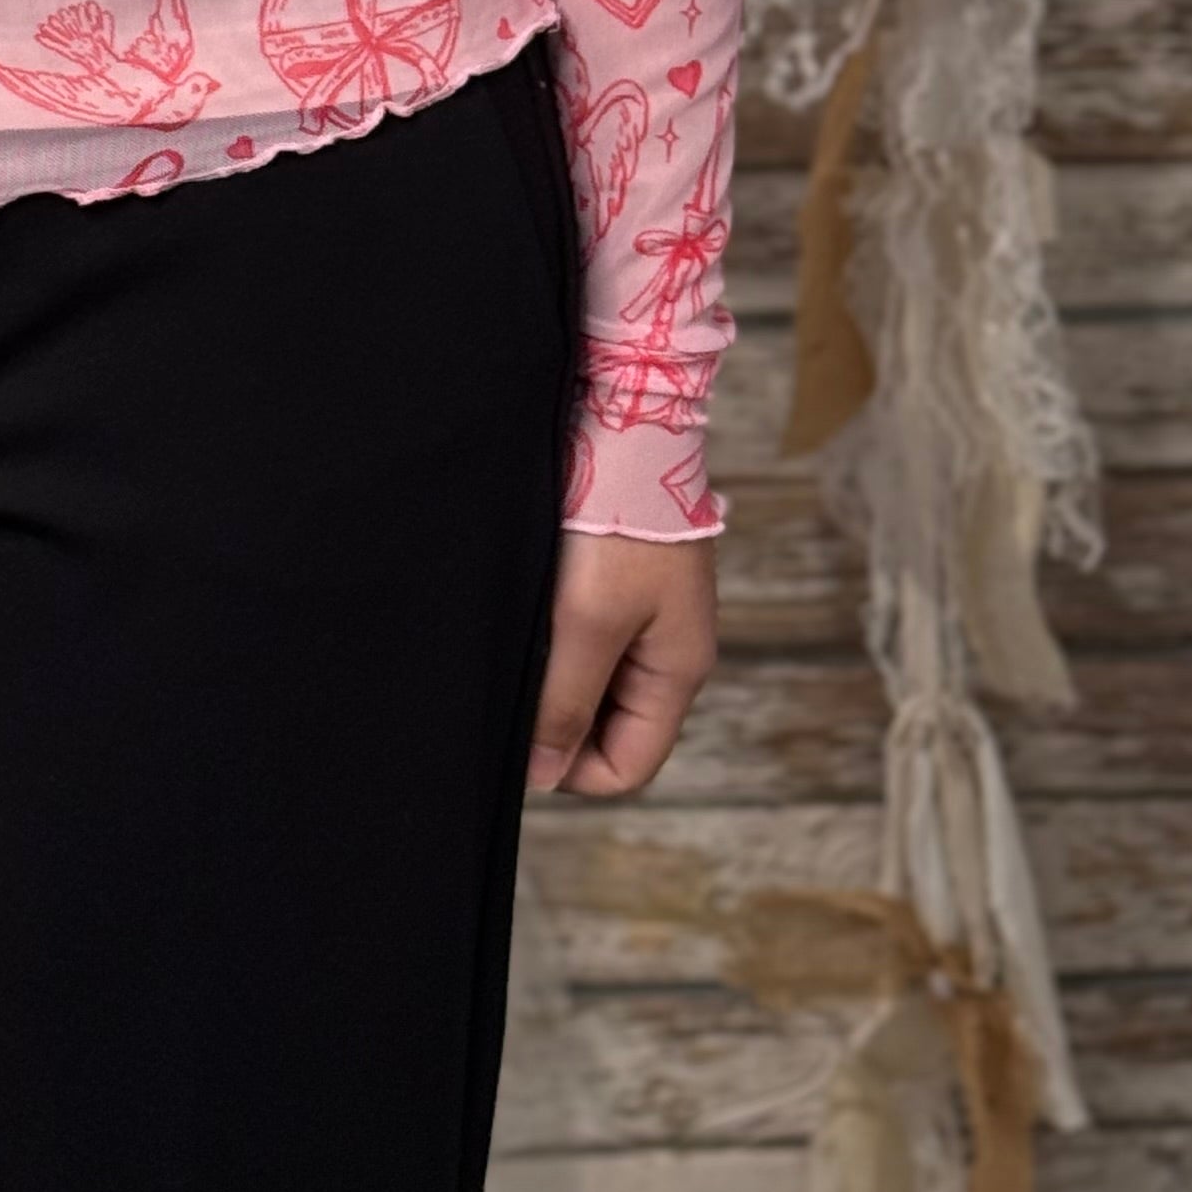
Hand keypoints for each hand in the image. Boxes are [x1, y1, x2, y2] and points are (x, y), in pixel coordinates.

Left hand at [526, 527, 717, 798]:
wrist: (626, 415)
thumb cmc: (618, 519)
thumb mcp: (587, 622)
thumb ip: (567, 702)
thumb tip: (544, 775)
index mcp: (678, 671)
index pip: (627, 767)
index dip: (570, 767)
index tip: (521, 734)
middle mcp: (669, 649)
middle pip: (611, 727)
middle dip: (561, 718)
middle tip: (513, 680)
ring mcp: (649, 611)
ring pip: (596, 679)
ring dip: (557, 672)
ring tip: (520, 638)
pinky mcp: (625, 577)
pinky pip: (590, 634)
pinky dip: (559, 634)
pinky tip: (530, 607)